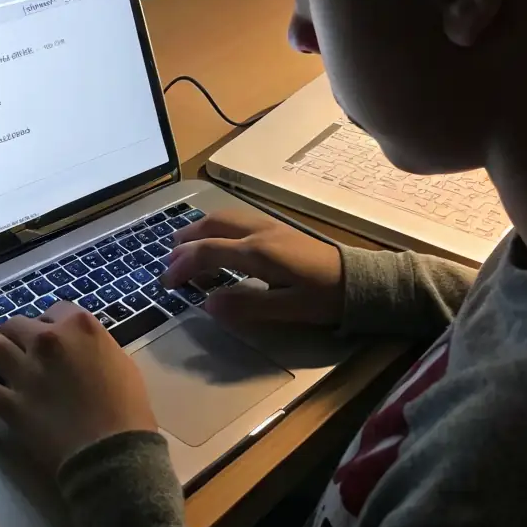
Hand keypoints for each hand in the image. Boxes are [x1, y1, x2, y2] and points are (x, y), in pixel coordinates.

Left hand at [0, 301, 157, 472]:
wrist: (112, 451)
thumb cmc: (128, 410)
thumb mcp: (121, 364)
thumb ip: (94, 348)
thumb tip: (80, 350)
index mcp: (79, 326)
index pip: (54, 309)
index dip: (50, 322)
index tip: (50, 334)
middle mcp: (47, 340)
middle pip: (17, 324)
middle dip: (17, 334)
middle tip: (18, 347)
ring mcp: (25, 370)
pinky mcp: (10, 402)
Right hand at [162, 209, 343, 327]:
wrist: (359, 280)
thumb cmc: (324, 297)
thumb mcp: (288, 309)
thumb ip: (246, 305)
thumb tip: (208, 304)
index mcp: (258, 252)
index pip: (208, 251)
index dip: (182, 265)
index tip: (167, 283)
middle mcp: (258, 232)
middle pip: (211, 225)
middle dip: (185, 241)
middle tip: (169, 261)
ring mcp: (268, 226)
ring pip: (223, 217)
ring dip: (198, 230)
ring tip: (185, 246)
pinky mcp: (277, 227)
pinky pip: (235, 218)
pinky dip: (215, 227)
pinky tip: (217, 240)